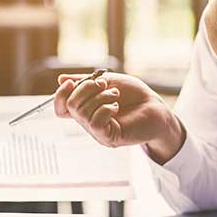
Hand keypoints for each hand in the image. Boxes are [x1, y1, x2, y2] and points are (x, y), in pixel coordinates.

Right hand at [54, 72, 185, 163]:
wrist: (156, 107)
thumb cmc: (135, 96)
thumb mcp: (107, 81)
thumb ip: (85, 81)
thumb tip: (62, 79)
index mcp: (86, 109)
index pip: (61, 107)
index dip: (60, 94)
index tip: (72, 82)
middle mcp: (88, 122)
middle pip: (70, 105)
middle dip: (86, 88)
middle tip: (105, 86)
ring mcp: (97, 131)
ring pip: (82, 112)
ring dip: (101, 97)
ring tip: (115, 96)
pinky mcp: (108, 137)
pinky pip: (95, 122)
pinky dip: (105, 109)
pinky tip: (116, 108)